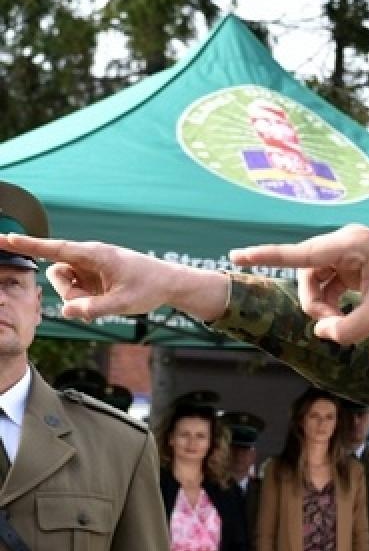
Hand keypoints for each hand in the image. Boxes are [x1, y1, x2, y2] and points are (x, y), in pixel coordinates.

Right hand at [0, 233, 227, 321]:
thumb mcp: (123, 303)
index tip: (4, 238)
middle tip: (96, 301)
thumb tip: (65, 311)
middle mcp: (87, 257)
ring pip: (65, 285)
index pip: (54, 249)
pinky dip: (85, 301)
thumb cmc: (149, 288)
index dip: (28, 246)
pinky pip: (76, 291)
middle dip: (69, 292)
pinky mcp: (91, 276)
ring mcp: (88, 267)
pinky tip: (104, 301)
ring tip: (106, 299)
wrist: (169, 284)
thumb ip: (93, 309)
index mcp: (94, 254)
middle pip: (57, 274)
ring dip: (79, 298)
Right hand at [229, 225, 368, 344]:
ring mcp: (348, 250)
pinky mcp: (352, 261)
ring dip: (322, 304)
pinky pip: (327, 281)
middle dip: (313, 302)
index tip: (236, 256)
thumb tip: (320, 334)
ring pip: (315, 279)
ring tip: (343, 323)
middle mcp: (345, 242)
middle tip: (333, 326)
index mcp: (351, 245)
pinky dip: (332, 301)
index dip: (266, 256)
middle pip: (306, 272)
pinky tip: (346, 314)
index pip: (301, 253)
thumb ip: (348, 329)